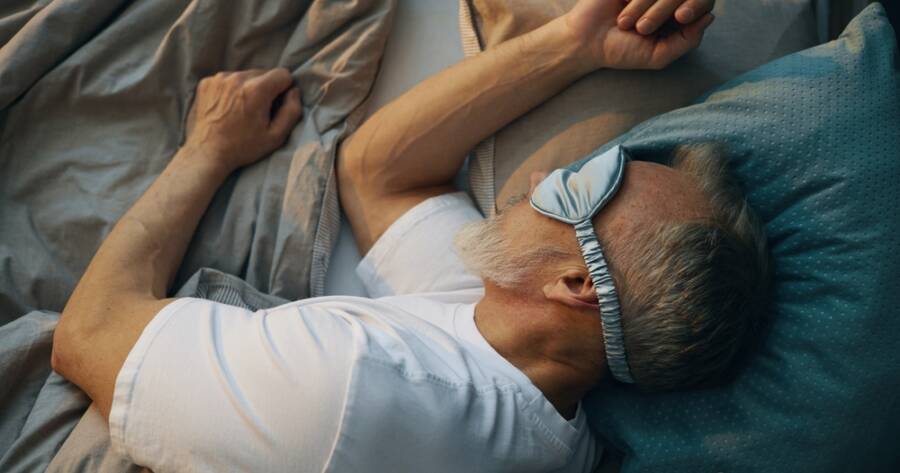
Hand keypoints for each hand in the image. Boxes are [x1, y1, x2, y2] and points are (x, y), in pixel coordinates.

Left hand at [184, 68, 302, 171]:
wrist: (207, 153)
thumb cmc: (244, 147)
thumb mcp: (276, 136)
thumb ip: (291, 111)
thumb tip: (294, 91)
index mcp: (256, 90)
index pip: (282, 74)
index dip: (284, 89)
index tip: (277, 104)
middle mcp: (237, 78)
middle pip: (264, 73)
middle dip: (266, 88)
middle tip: (258, 110)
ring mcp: (219, 78)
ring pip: (246, 75)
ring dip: (249, 87)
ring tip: (242, 109)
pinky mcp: (207, 82)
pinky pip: (229, 79)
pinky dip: (232, 89)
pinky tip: (228, 107)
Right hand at [564, 0, 714, 69]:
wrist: (586, 40)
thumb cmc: (621, 51)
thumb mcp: (658, 56)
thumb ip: (687, 41)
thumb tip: (711, 16)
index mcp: (676, 16)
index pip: (703, 2)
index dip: (698, 4)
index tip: (682, 16)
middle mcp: (664, 0)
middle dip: (663, 10)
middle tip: (642, 28)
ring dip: (646, 5)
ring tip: (626, 23)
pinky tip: (621, 5)